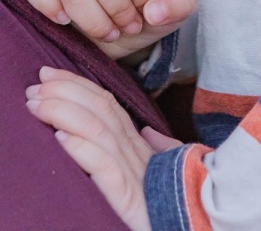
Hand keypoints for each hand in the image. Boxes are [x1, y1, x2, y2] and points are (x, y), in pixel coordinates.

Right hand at [17, 0, 197, 58]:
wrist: (122, 24)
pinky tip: (64, 20)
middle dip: (116, 13)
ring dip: (90, 20)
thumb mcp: (178, 4)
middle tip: (124, 27)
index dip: (142, 2)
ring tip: (105, 30)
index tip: (144, 14)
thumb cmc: (150, 7)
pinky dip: (47, 4)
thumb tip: (153, 10)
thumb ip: (180, 1)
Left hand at [26, 66, 181, 230]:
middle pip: (102, 109)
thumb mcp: (168, 169)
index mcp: (141, 145)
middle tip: (36, 84)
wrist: (195, 225)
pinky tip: (61, 138)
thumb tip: (148, 131)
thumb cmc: (180, 202)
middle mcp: (137, 152)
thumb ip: (159, 147)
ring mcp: (135, 173)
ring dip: (65, 113)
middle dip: (67, 91)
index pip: (108, 104)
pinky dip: (83, 149)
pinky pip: (105, 167)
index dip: (78, 85)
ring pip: (99, 131)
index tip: (50, 74)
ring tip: (38, 105)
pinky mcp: (131, 198)